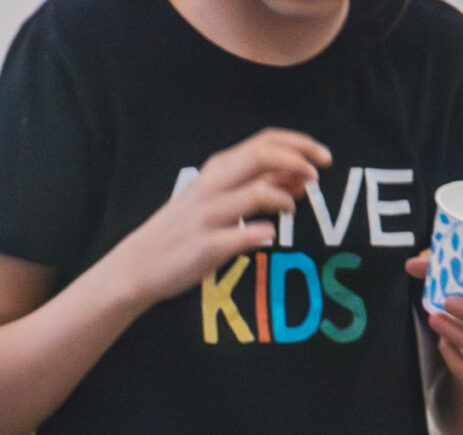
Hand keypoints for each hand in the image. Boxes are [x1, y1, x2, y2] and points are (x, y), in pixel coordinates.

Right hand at [106, 129, 332, 306]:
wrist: (139, 265)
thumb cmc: (184, 229)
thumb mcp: (217, 198)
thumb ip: (256, 185)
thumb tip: (300, 177)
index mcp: (217, 169)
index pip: (265, 141)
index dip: (300, 144)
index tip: (323, 157)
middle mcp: (212, 186)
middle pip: (264, 156)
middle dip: (299, 161)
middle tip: (317, 177)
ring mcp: (208, 215)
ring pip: (258, 192)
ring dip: (284, 198)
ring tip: (292, 209)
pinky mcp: (206, 246)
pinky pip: (246, 235)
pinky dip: (265, 233)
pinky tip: (268, 237)